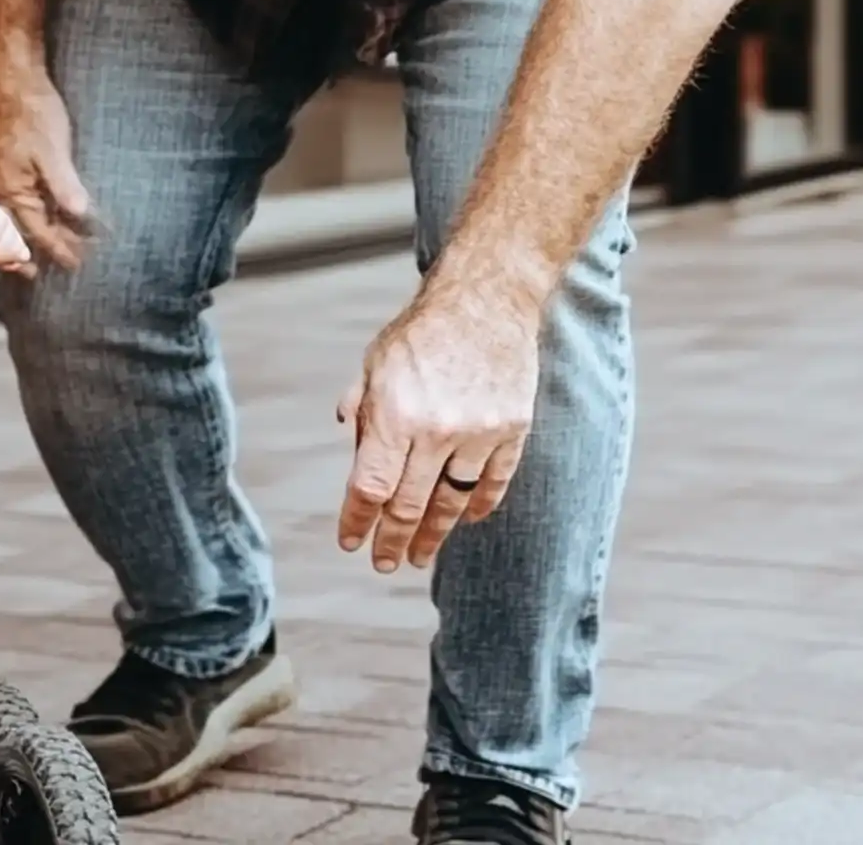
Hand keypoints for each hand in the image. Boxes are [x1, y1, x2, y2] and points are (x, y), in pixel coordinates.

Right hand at [0, 59, 92, 268]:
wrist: (5, 73)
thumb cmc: (26, 107)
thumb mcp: (53, 151)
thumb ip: (65, 187)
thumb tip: (80, 216)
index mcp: (12, 191)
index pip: (40, 232)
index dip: (61, 249)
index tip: (77, 263)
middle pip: (22, 230)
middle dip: (42, 249)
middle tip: (59, 266)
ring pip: (14, 216)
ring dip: (33, 232)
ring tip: (43, 248)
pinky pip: (10, 198)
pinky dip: (25, 210)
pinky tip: (33, 208)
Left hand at [335, 283, 538, 572]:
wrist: (488, 300)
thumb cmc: (423, 331)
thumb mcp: (376, 364)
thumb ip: (363, 409)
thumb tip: (355, 449)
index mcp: (396, 415)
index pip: (371, 488)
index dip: (358, 521)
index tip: (350, 542)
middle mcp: (438, 431)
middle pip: (410, 506)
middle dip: (393, 540)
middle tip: (384, 561)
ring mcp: (480, 433)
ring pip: (452, 503)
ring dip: (434, 535)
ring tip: (419, 556)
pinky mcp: (512, 430)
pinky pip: (493, 483)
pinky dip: (476, 507)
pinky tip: (464, 521)